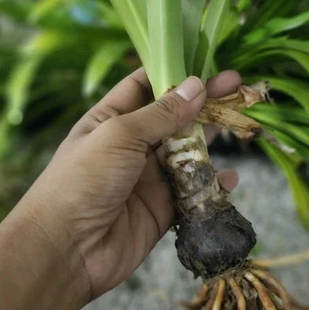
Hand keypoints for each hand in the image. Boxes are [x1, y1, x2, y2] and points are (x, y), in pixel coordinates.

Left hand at [22, 68, 240, 303]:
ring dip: (213, 143)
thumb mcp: (120, 136)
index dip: (175, 72)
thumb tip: (196, 85)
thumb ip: (161, 113)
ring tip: (242, 127)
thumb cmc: (82, 180)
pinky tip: (228, 178)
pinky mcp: (161, 210)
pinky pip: (193, 193)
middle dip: (205, 104)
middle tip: (238, 87)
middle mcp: (131, 146)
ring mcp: (147, 179)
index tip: (207, 61)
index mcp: (111, 120)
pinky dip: (212, 185)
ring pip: (188, 155)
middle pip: (174, 118)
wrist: (65, 249)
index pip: (145, 86)